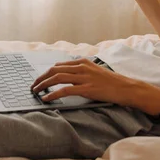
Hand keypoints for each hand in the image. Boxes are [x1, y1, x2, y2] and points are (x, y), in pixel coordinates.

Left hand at [30, 57, 148, 106]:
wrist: (125, 88)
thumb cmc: (111, 82)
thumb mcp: (95, 72)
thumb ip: (82, 72)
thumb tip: (68, 76)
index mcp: (83, 62)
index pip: (59, 65)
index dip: (46, 72)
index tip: (39, 79)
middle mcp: (82, 67)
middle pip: (54, 69)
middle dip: (41, 77)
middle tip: (33, 86)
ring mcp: (84, 77)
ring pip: (57, 77)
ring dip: (43, 84)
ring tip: (36, 91)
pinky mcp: (87, 88)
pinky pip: (65, 90)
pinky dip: (53, 93)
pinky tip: (46, 98)